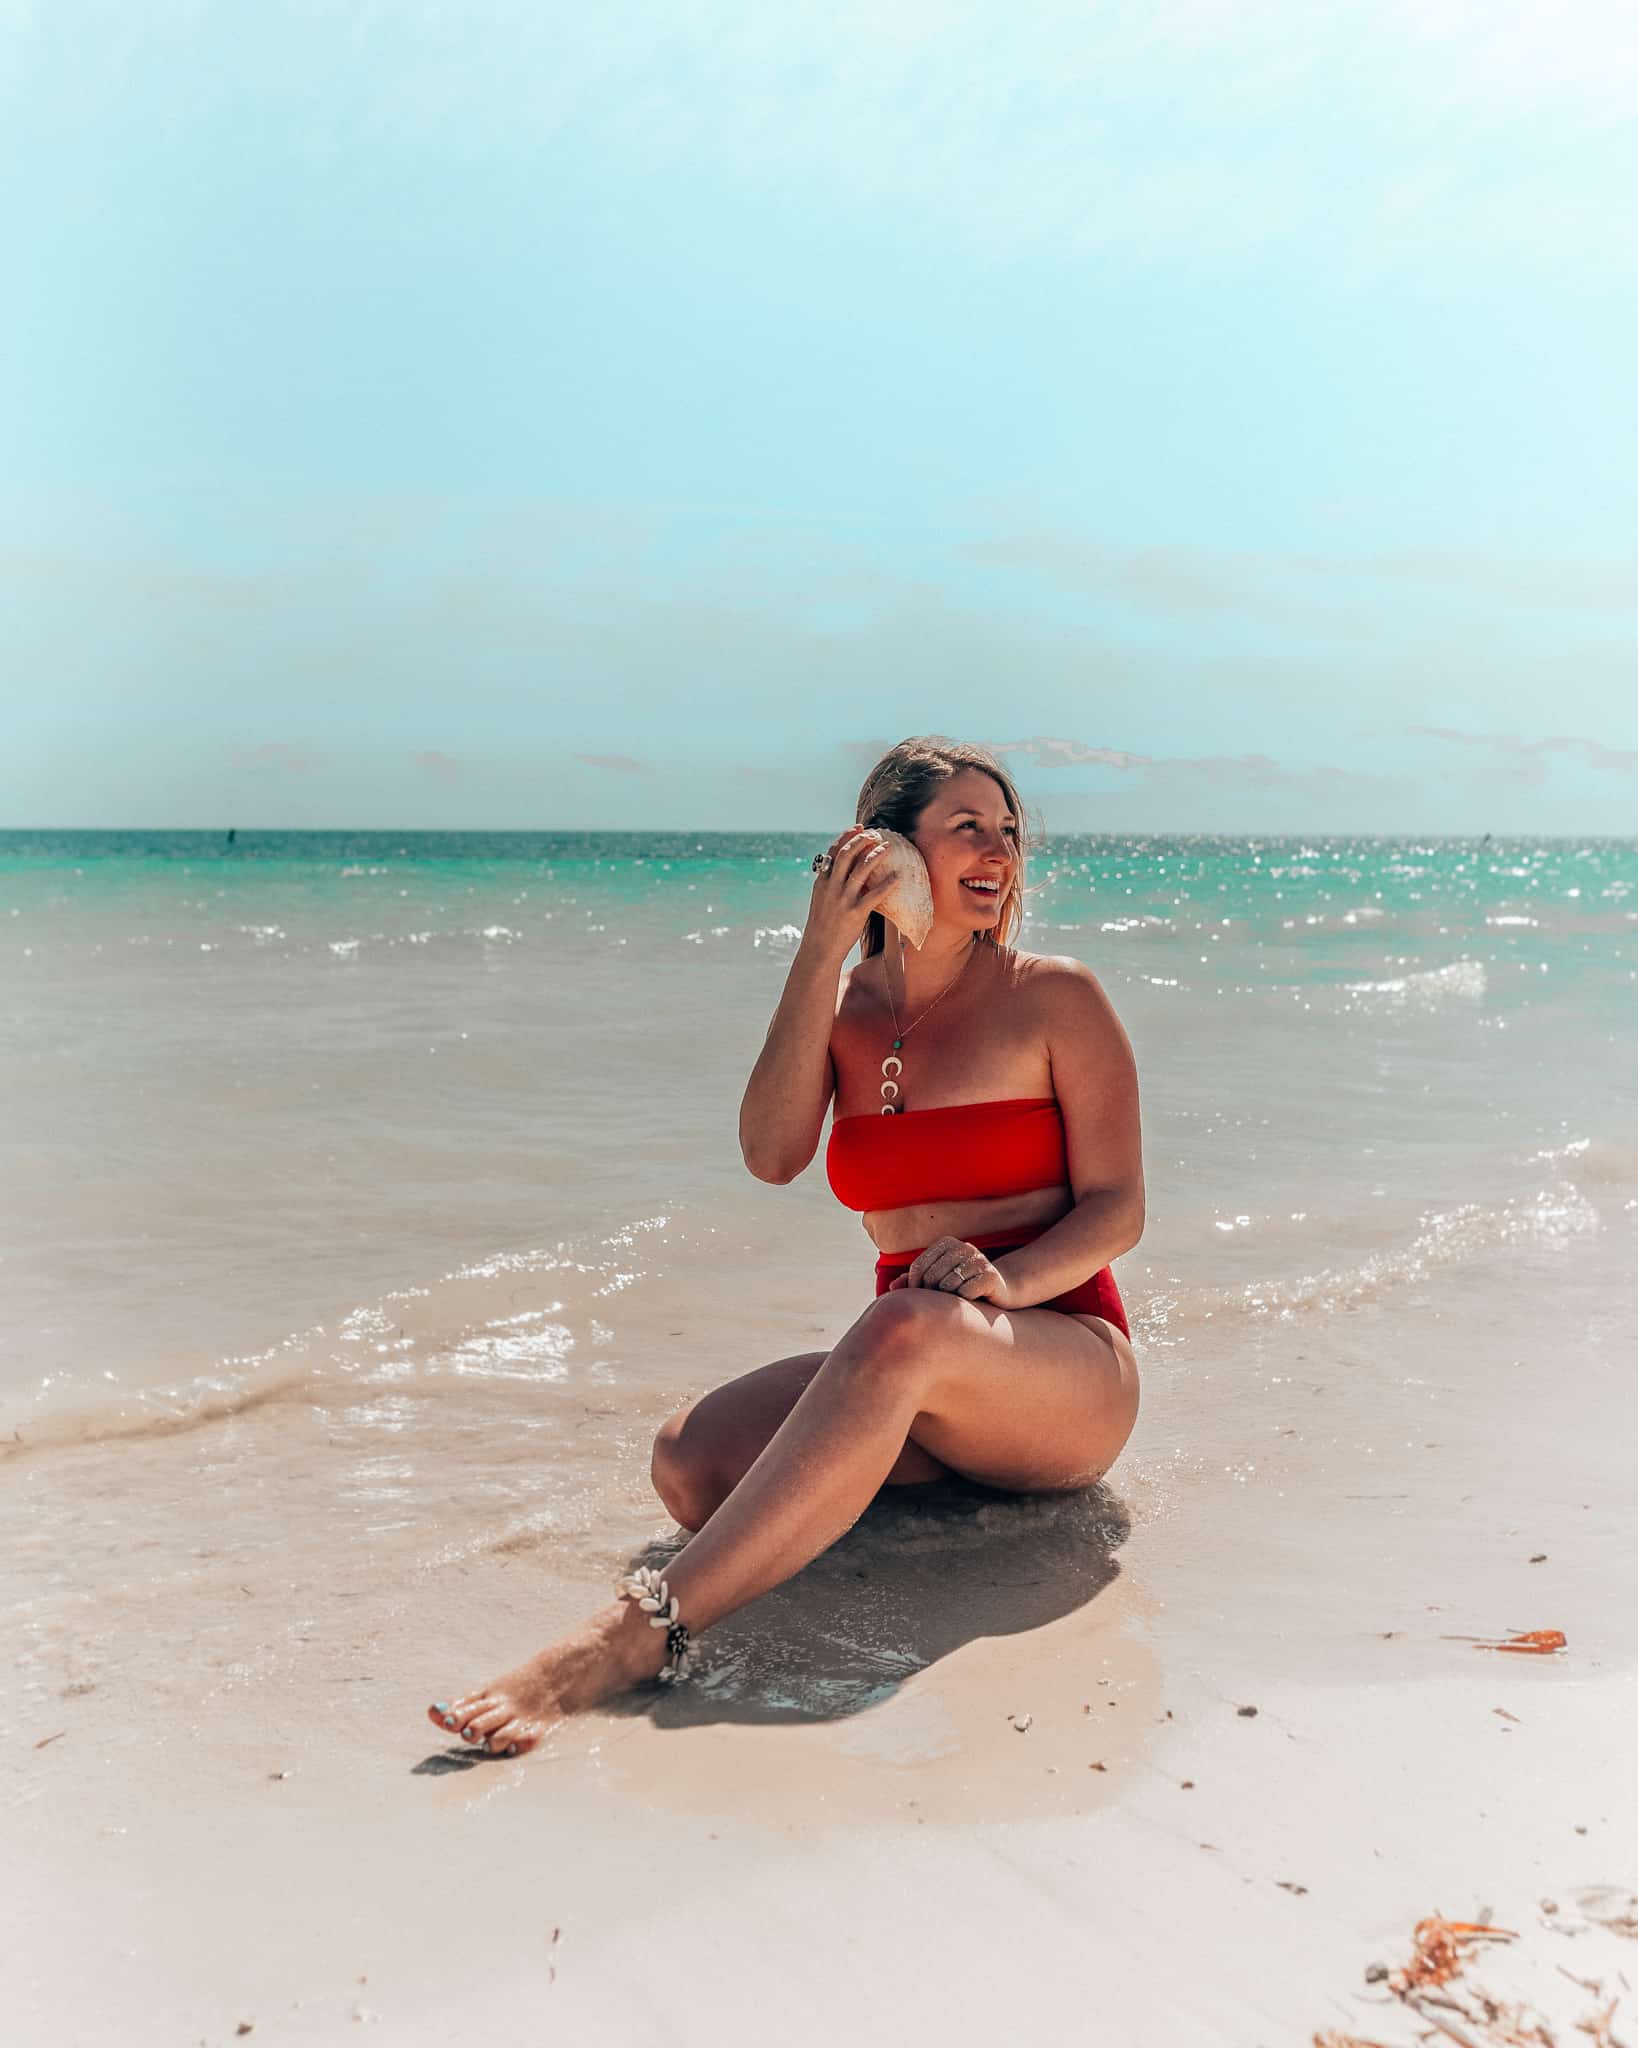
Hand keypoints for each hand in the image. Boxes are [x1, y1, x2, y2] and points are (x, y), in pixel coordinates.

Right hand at [802, 827, 896, 961]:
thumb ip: (830, 884)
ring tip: (887, 847)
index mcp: (821, 882)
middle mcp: (831, 887)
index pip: (832, 851)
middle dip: (861, 840)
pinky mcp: (855, 913)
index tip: (858, 828)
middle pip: (846, 854)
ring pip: (861, 869)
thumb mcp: (820, 901)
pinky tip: (898, 876)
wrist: (819, 950)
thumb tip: (845, 871)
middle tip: (874, 834)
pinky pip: (875, 895)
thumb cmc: (822, 926)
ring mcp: (843, 899)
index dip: (846, 836)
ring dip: (876, 855)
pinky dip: (888, 883)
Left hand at [888, 1236, 1013, 1308]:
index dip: (913, 1286)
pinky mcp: (990, 1276)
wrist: (1002, 1291)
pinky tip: (971, 1303)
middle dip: (930, 1295)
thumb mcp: (938, 1282)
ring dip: (948, 1300)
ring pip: (947, 1286)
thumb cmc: (963, 1287)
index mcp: (948, 1243)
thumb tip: (892, 1288)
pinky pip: (965, 1293)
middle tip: (938, 1304)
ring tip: (956, 1302)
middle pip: (931, 1276)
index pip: (918, 1266)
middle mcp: (964, 1247)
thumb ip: (915, 1282)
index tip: (920, 1298)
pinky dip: (964, 1302)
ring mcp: (978, 1260)